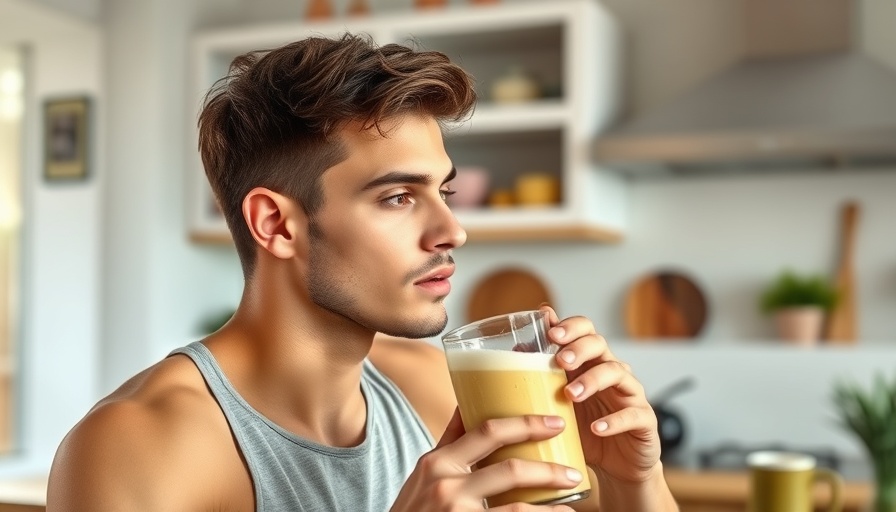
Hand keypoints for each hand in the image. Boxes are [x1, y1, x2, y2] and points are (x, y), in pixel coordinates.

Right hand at [391, 409, 582, 510]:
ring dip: (549, 507)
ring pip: (517, 509)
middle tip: (574, 470)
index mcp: (438, 461)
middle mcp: (446, 486)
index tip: (555, 423)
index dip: (526, 425)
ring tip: (570, 507)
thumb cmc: (414, 507)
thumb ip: (450, 440)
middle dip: (548, 470)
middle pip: (509, 470)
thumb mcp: (425, 471)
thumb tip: (466, 401)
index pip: (488, 432)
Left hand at [540, 306, 660, 483]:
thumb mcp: (558, 404)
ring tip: (571, 395)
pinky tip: (597, 428)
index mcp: (589, 363)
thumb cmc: (584, 429)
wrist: (616, 467)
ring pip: (617, 373)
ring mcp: (630, 394)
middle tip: (560, 361)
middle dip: (579, 348)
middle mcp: (611, 371)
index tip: (551, 332)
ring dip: (592, 381)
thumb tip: (515, 348)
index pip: (585, 330)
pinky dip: (614, 421)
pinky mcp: (644, 420)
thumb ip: (542, 378)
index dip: (571, 327)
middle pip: (600, 344)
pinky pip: (634, 414)